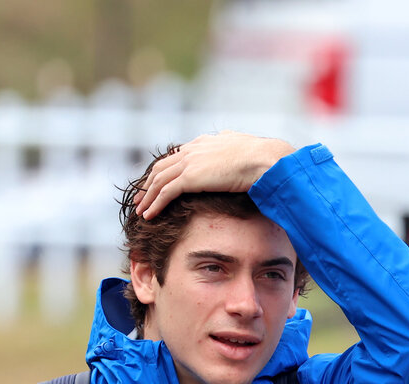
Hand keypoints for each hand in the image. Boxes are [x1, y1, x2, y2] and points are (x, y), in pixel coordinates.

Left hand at [135, 132, 296, 219]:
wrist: (267, 159)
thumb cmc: (265, 159)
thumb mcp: (246, 150)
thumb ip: (235, 151)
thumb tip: (237, 149)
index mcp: (204, 143)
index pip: (177, 157)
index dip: (165, 173)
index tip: (158, 185)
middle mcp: (193, 149)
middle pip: (162, 168)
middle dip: (148, 184)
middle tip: (141, 198)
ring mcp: (190, 162)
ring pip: (159, 181)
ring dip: (147, 197)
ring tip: (141, 210)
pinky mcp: (190, 176)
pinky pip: (165, 192)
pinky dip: (154, 204)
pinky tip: (148, 215)